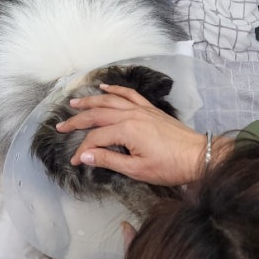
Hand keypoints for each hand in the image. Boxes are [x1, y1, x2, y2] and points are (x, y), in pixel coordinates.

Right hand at [56, 83, 210, 185]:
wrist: (198, 156)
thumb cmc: (169, 167)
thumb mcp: (137, 170)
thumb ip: (109, 160)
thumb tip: (85, 156)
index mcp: (126, 131)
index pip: (95, 139)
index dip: (82, 150)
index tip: (74, 161)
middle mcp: (131, 115)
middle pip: (97, 115)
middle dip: (77, 121)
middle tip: (60, 127)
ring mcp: (141, 109)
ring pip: (109, 101)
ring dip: (90, 102)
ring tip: (74, 103)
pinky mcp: (149, 109)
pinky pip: (129, 94)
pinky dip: (115, 90)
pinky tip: (104, 88)